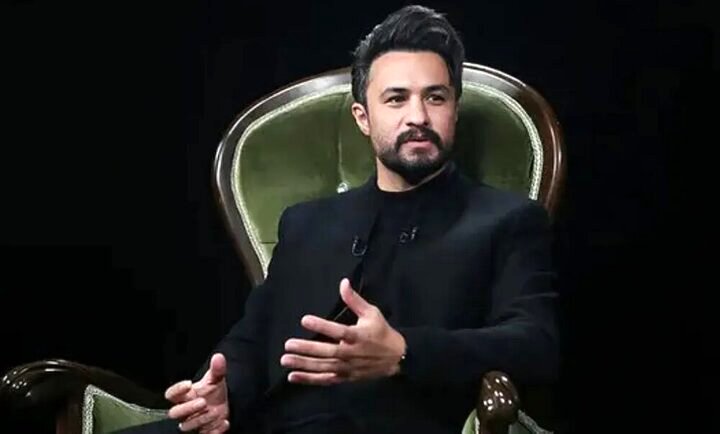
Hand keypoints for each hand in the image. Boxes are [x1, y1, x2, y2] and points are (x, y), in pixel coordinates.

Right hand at [165, 353, 229, 433]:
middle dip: (188, 408)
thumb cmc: (214, 392)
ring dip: (202, 419)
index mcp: (184, 396)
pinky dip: (214, 431)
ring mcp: (192, 423)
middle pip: (174, 413)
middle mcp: (185, 411)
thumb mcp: (216, 380)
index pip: (171, 394)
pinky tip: (224, 423)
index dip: (177, 390)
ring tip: (216, 411)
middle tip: (203, 402)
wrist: (225, 405)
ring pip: (187, 426)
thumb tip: (219, 357)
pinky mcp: (202, 432)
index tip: (189, 383)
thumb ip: (217, 369)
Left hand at [281, 278, 405, 384]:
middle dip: (307, 349)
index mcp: (358, 336)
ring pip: (324, 367)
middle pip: (327, 352)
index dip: (322, 326)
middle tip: (288, 345)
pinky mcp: (346, 377)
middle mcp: (352, 353)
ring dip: (304, 364)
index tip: (304, 320)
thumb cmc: (382, 332)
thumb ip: (354, 300)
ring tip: (286, 360)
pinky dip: (309, 379)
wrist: (397, 358)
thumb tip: (343, 282)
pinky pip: (325, 380)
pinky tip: (293, 376)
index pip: (338, 331)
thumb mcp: (372, 313)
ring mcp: (348, 367)